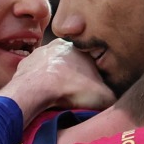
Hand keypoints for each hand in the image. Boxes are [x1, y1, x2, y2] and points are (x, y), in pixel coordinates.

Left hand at [0, 39, 115, 123]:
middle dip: (73, 76)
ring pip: (51, 68)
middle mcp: (57, 45)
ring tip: (59, 97)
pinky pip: (35, 76)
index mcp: (78, 47)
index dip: (93, 74)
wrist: (35, 92)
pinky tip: (44, 97)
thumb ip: (115, 94)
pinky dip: (39, 86)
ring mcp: (38, 54)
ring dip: (55, 80)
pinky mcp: (24, 67)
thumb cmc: (72, 90)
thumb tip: (119, 98)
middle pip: (70, 62)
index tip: (93, 88)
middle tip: (76, 94)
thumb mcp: (105, 95)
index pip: (90, 58)